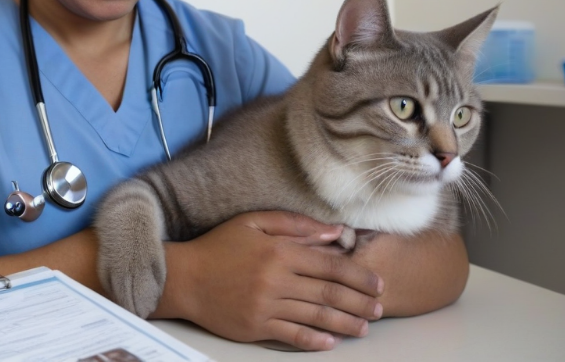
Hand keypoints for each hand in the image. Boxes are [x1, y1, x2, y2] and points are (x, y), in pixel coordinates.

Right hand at [155, 211, 383, 350]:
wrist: (184, 278)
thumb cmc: (219, 246)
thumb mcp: (254, 223)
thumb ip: (295, 225)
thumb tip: (334, 232)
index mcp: (279, 252)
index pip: (330, 265)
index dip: (358, 276)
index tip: (378, 284)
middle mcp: (276, 280)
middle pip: (328, 294)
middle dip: (359, 302)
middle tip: (380, 309)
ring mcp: (266, 306)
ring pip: (316, 317)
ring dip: (345, 323)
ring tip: (364, 327)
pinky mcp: (255, 327)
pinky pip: (292, 336)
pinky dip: (314, 340)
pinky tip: (331, 342)